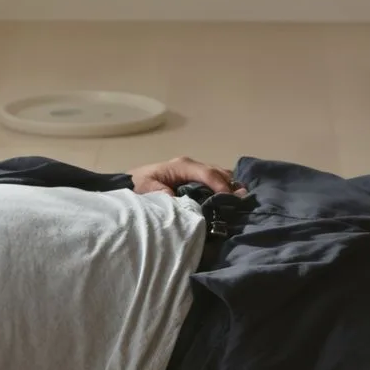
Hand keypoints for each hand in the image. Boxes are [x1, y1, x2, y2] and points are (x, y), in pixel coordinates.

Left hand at [129, 156, 243, 196]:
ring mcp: (193, 171)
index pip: (207, 173)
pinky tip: (228, 200)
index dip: (220, 186)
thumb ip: (165, 196)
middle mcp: (191, 165)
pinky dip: (223, 188)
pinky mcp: (193, 178)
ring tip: (238, 201)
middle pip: (217, 172)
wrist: (128, 183)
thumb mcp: (148, 190)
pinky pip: (213, 180)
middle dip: (230, 186)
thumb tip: (184, 204)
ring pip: (219, 175)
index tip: (229, 199)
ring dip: (228, 187)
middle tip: (242, 201)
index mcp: (182, 166)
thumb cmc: (137, 185)